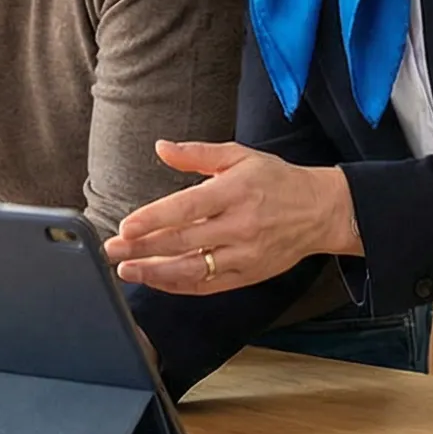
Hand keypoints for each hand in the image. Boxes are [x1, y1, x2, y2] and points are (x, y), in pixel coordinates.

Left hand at [103, 140, 362, 293]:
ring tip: (126, 270)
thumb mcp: (240, 156)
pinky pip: (208, 285)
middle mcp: (239, 226)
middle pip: (183, 242)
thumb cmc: (276, 180)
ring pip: (193, 269)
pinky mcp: (248, 274)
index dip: (155, 219)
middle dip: (143, 248)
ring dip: (156, 273)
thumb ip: (198, 154)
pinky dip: (179, 286)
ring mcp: (244, 254)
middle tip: (111, 249)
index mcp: (235, 192)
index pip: (187, 208)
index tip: (127, 226)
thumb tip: (161, 147)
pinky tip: (156, 280)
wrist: (321, 211)